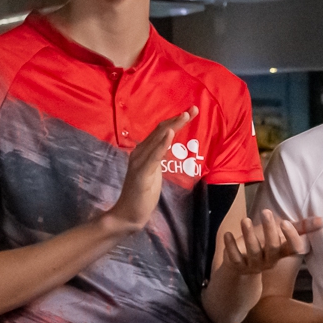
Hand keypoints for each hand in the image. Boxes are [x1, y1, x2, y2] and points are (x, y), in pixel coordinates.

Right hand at [100, 109, 194, 232]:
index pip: (160, 131)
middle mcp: (139, 152)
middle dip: (177, 119)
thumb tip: (168, 145)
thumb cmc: (142, 194)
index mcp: (143, 151)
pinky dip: (162, 143)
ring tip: (185, 115)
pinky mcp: (142, 173)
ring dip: (172, 126)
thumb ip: (158, 157)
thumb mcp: (154, 171)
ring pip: (158, 139)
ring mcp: (139, 162)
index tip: (191, 111)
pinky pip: (154, 156)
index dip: (175, 120)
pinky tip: (170, 133)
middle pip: (160, 131)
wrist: (128, 214)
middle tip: (193, 109)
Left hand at [220, 208, 322, 276]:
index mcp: (283, 252)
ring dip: (249, 236)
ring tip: (245, 220)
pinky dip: (231, 247)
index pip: (293, 249)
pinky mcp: (238, 266)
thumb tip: (322, 220)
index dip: (291, 237)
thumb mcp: (282, 237)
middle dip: (270, 230)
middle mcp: (270, 260)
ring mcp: (254, 265)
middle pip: (272, 248)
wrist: (243, 267)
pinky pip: (235, 258)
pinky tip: (228, 234)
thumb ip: (301, 229)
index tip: (285, 222)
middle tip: (266, 211)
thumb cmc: (265, 246)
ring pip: (254, 252)